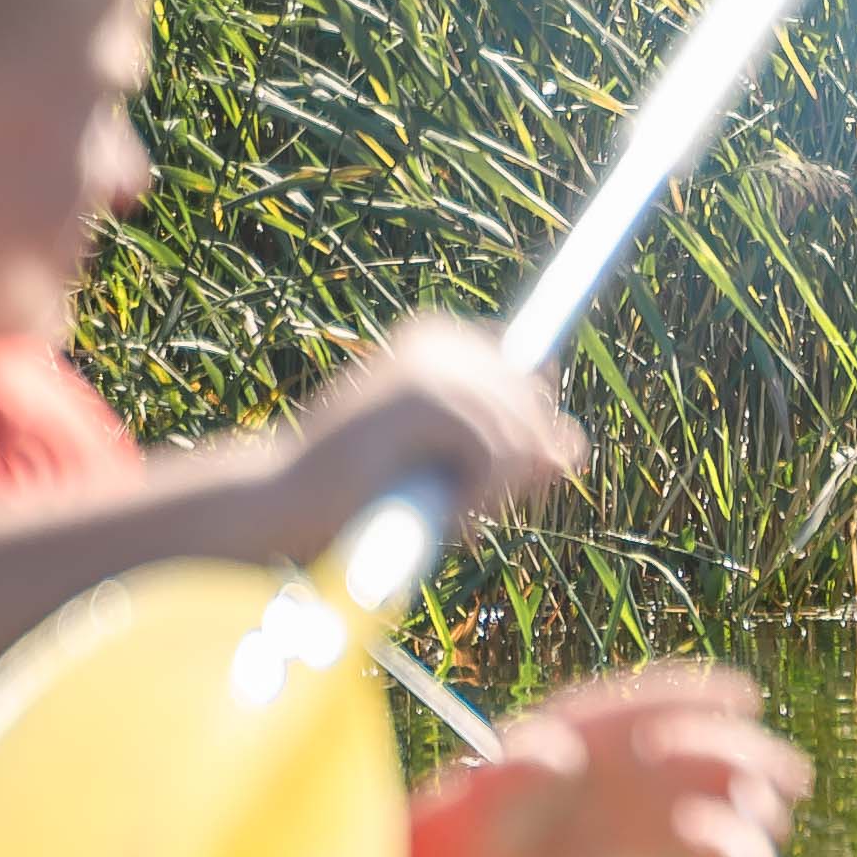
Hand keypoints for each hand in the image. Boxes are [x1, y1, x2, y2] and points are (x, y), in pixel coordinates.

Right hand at [263, 317, 580, 558]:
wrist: (281, 507)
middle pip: (536, 403)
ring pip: (520, 432)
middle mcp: (437, 338)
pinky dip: (482, 494)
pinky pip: (495, 449)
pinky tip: (449, 514)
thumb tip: (575, 448)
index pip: (535, 373)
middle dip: (521, 469)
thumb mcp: (456, 473)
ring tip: (457, 517)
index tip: (499, 477)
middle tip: (475, 510)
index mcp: (441, 342)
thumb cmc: (366, 495)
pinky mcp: (418, 395)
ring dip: (501, 491)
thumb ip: (515, 454)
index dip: (531, 430)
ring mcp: (427, 362)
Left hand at [393, 661, 812, 856]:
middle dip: (738, 758)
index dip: (691, 696)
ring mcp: (619, 805)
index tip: (747, 696)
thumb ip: (514, 777)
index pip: (635, 706)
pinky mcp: (628, 848)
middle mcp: (602, 763)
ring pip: (696, 800)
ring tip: (773, 840)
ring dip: (742, 814)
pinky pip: (690, 845)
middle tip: (793, 779)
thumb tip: (557, 753)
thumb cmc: (456, 842)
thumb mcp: (480, 811)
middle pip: (682, 751)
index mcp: (564, 737)